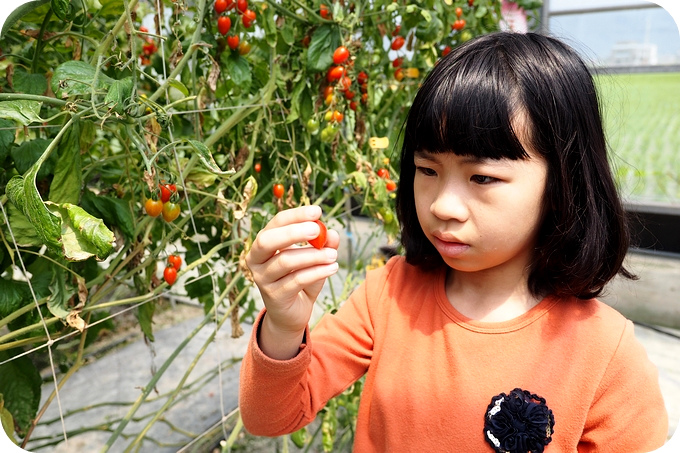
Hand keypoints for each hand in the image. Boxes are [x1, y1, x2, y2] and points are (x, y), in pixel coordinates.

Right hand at [245, 205, 338, 357]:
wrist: (292, 312)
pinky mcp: (274, 296)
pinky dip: (317, 272)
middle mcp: (256, 259)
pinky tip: (332, 267)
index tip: (317, 211)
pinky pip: (296, 280)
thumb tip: (333, 234)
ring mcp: (262, 279)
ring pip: (286, 261)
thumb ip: (323, 245)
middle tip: (318, 229)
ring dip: (313, 256)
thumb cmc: (300, 278)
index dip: (296, 215)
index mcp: (263, 243)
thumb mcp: (314, 258)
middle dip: (293, 232)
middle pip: (268, 240)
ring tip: (333, 255)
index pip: (276, 223)